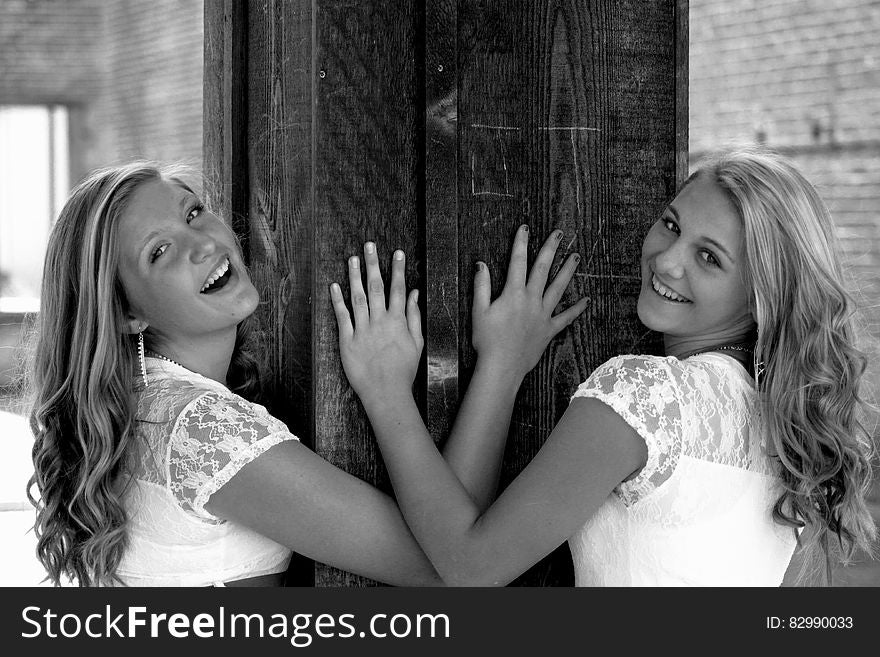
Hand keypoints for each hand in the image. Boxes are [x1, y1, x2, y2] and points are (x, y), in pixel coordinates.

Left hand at [330, 242, 423, 402]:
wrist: (386, 391)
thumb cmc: (403, 369)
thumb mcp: (416, 342)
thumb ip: (414, 316)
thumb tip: (414, 294)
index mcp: (397, 321)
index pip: (398, 289)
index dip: (397, 269)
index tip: (397, 253)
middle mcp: (380, 321)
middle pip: (376, 287)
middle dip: (374, 264)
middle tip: (370, 245)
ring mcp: (362, 330)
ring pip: (358, 297)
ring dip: (355, 276)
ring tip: (353, 258)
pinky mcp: (347, 341)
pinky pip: (342, 317)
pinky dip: (338, 300)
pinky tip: (335, 286)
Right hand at [472, 225, 587, 379]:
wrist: (501, 367)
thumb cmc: (487, 340)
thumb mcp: (479, 311)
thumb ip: (481, 286)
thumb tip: (481, 264)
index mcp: (513, 294)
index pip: (517, 262)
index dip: (521, 243)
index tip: (525, 228)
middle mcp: (531, 300)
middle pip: (543, 269)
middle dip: (550, 249)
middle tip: (559, 234)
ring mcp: (542, 315)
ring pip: (558, 288)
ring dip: (567, 272)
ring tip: (576, 257)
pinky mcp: (549, 330)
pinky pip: (566, 318)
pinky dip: (577, 309)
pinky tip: (587, 300)